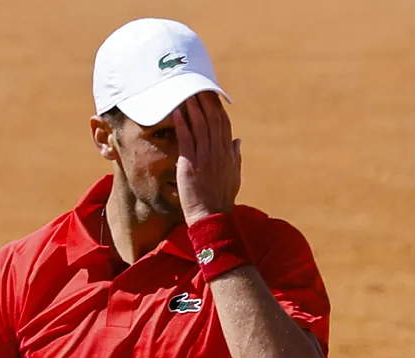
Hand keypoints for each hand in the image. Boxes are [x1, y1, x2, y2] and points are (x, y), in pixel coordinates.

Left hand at [172, 92, 241, 225]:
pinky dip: (181, 123)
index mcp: (228, 153)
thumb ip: (235, 156)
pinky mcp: (190, 164)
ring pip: (199, 125)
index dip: (217, 107)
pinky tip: (176, 110)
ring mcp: (205, 157)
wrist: (211, 217)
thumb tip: (238, 141)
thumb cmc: (221, 199)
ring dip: (192, 106)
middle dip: (205, 100)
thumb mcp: (233, 176)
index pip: (224, 124)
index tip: (211, 93)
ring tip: (184, 90)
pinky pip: (186, 139)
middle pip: (212, 119)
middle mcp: (218, 152)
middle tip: (196, 83)